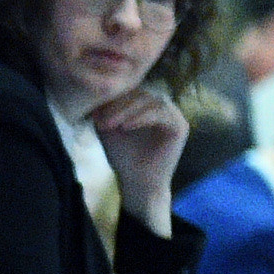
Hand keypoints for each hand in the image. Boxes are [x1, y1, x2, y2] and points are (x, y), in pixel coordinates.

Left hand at [91, 85, 188, 234]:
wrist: (137, 182)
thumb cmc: (123, 157)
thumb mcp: (109, 131)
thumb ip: (104, 112)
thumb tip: (94, 95)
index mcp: (148, 104)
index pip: (132, 91)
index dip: (113, 99)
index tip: (93, 114)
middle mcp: (164, 106)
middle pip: (142, 94)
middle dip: (119, 106)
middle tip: (101, 120)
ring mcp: (174, 115)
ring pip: (152, 101)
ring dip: (129, 111)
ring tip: (111, 124)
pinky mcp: (180, 126)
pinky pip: (162, 114)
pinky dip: (142, 118)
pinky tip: (126, 127)